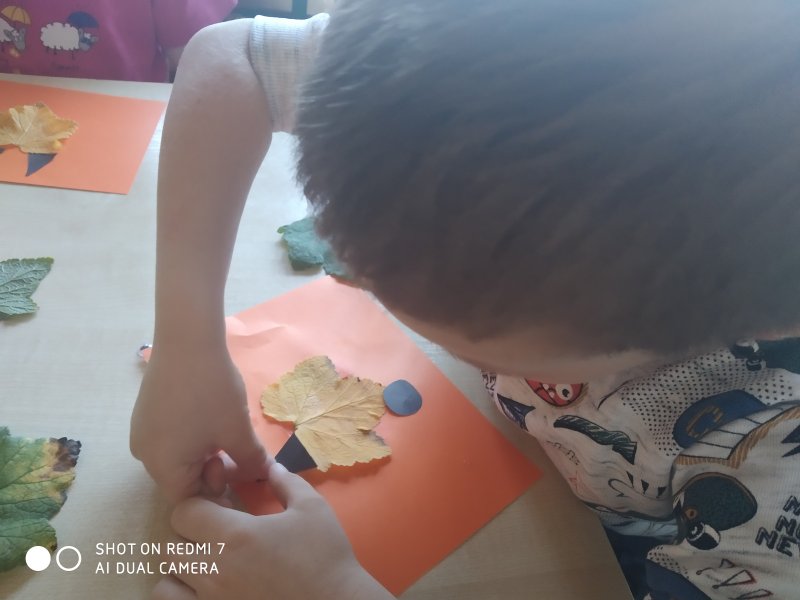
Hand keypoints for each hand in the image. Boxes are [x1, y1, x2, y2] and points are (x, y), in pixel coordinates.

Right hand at [130, 344, 269, 501]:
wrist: (187, 338)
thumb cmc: (212, 391)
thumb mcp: (237, 430)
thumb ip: (250, 462)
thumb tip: (262, 476)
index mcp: (162, 467)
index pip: (190, 501)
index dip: (220, 497)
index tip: (243, 480)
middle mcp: (144, 455)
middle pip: (183, 480)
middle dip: (214, 473)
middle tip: (239, 452)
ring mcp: (141, 432)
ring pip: (178, 458)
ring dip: (206, 454)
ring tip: (227, 432)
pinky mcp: (145, 413)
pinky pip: (171, 439)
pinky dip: (193, 438)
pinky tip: (211, 418)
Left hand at [152, 463, 393, 599]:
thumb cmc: (324, 554)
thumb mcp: (311, 506)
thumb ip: (285, 481)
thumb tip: (270, 465)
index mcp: (234, 535)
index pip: (184, 511)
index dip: (198, 503)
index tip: (220, 505)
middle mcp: (214, 569)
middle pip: (170, 545)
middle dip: (189, 533)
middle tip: (216, 532)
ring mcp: (212, 598)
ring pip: (166, 581)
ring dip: (181, 568)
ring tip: (207, 562)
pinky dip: (181, 594)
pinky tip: (207, 586)